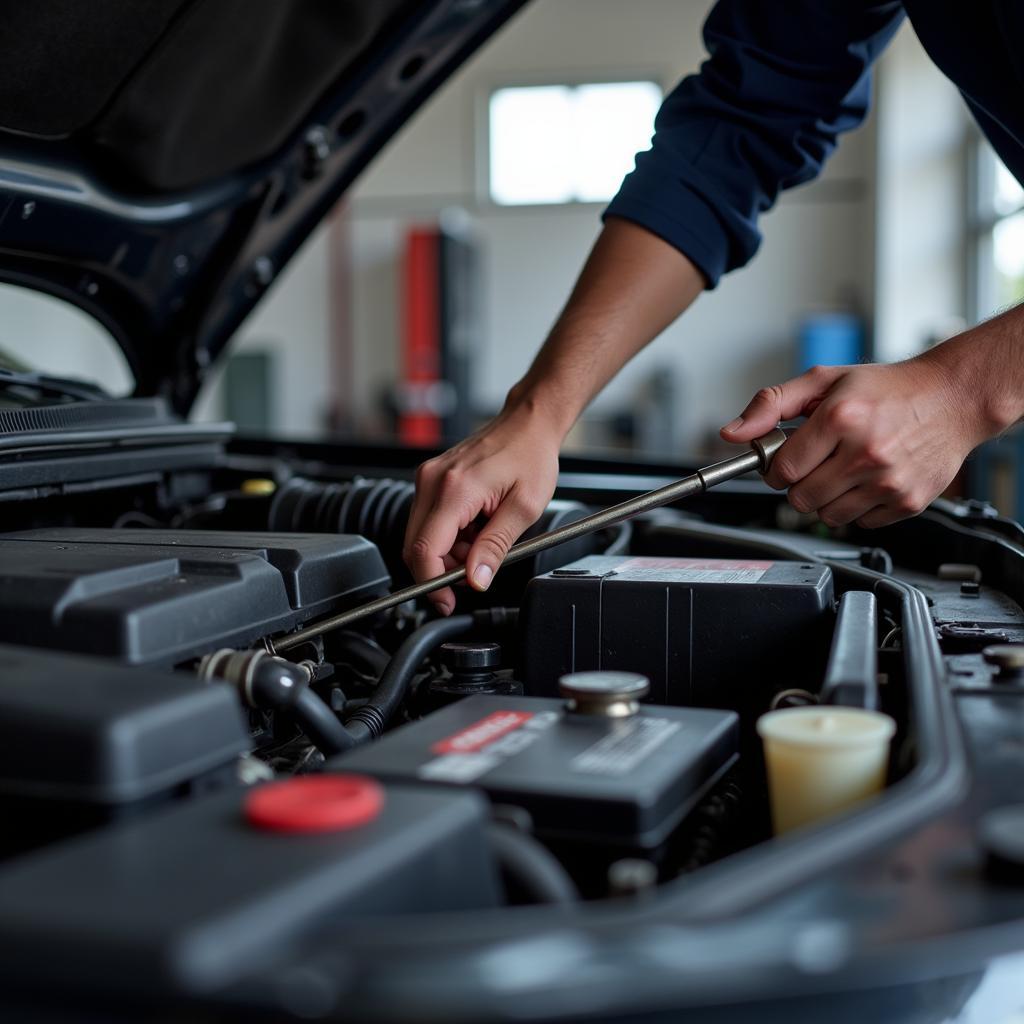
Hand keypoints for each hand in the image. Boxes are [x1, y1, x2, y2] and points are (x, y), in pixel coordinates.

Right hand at [403, 401, 560, 614]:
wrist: (528, 424)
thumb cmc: (530, 456)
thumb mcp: (524, 509)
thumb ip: (496, 548)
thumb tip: (476, 580)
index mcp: (455, 489)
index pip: (424, 549)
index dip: (432, 583)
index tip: (446, 600)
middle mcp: (432, 481)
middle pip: (415, 546)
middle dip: (442, 569)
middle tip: (476, 571)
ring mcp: (428, 477)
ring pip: (421, 536)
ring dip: (448, 552)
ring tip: (483, 541)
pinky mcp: (431, 479)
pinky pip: (428, 520)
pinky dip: (449, 535)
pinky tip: (475, 527)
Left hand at [720, 353, 990, 527]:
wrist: (953, 397)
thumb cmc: (888, 389)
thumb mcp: (823, 381)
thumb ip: (771, 404)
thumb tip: (732, 432)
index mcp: (841, 418)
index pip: (782, 470)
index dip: (777, 467)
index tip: (786, 459)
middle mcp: (866, 452)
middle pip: (800, 498)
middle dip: (800, 482)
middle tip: (818, 461)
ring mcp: (889, 481)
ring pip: (827, 515)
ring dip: (827, 497)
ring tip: (844, 468)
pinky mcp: (908, 501)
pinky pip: (860, 522)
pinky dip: (858, 506)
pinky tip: (869, 479)